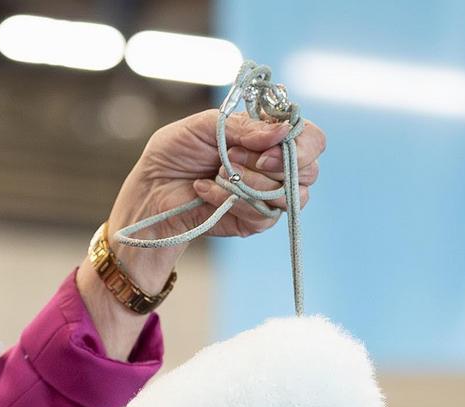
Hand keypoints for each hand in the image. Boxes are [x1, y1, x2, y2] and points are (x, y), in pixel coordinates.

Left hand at [77, 109, 325, 357]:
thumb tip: (282, 131)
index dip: (299, 145)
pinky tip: (208, 192)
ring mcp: (270, 197)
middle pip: (309, 171)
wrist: (154, 191)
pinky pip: (264, 215)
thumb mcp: (205, 126)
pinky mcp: (258, 222)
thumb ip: (244, 127)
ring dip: (248, 185)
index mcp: (269, 137)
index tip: (264, 149)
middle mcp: (277, 168)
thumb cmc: (175, 153)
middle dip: (269, 167)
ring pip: (289, 197)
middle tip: (231, 160)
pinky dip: (232, 202)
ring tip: (216, 175)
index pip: (311, 139)